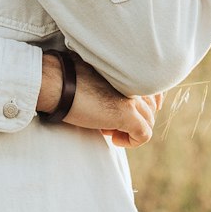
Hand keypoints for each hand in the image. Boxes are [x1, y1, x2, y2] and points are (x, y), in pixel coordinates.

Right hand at [38, 54, 162, 147]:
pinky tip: (113, 138)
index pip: (153, 91)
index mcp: (129, 70)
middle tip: (108, 121)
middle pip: (150, 108)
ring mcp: (133, 97)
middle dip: (133, 118)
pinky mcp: (127, 114)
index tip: (123, 111)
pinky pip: (144, 135)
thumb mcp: (97, 76)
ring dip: (129, 129)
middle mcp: (135, 81)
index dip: (140, 105)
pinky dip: (131, 141)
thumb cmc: (68, 78)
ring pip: (148, 121)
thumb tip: (116, 100)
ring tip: (106, 127)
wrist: (56, 83)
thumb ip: (113, 83)